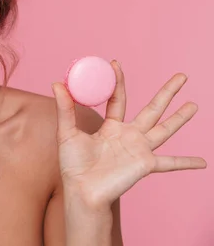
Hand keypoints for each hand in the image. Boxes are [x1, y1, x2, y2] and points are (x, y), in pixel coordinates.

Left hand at [51, 60, 206, 209]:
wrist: (82, 191)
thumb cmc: (73, 166)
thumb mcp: (66, 133)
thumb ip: (64, 109)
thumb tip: (56, 83)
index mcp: (110, 127)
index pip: (118, 99)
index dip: (118, 81)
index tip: (115, 63)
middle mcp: (128, 135)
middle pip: (152, 108)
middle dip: (167, 92)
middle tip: (181, 76)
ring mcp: (140, 149)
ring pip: (165, 128)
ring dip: (181, 117)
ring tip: (195, 104)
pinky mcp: (146, 164)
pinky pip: (170, 163)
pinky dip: (187, 162)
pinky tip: (204, 163)